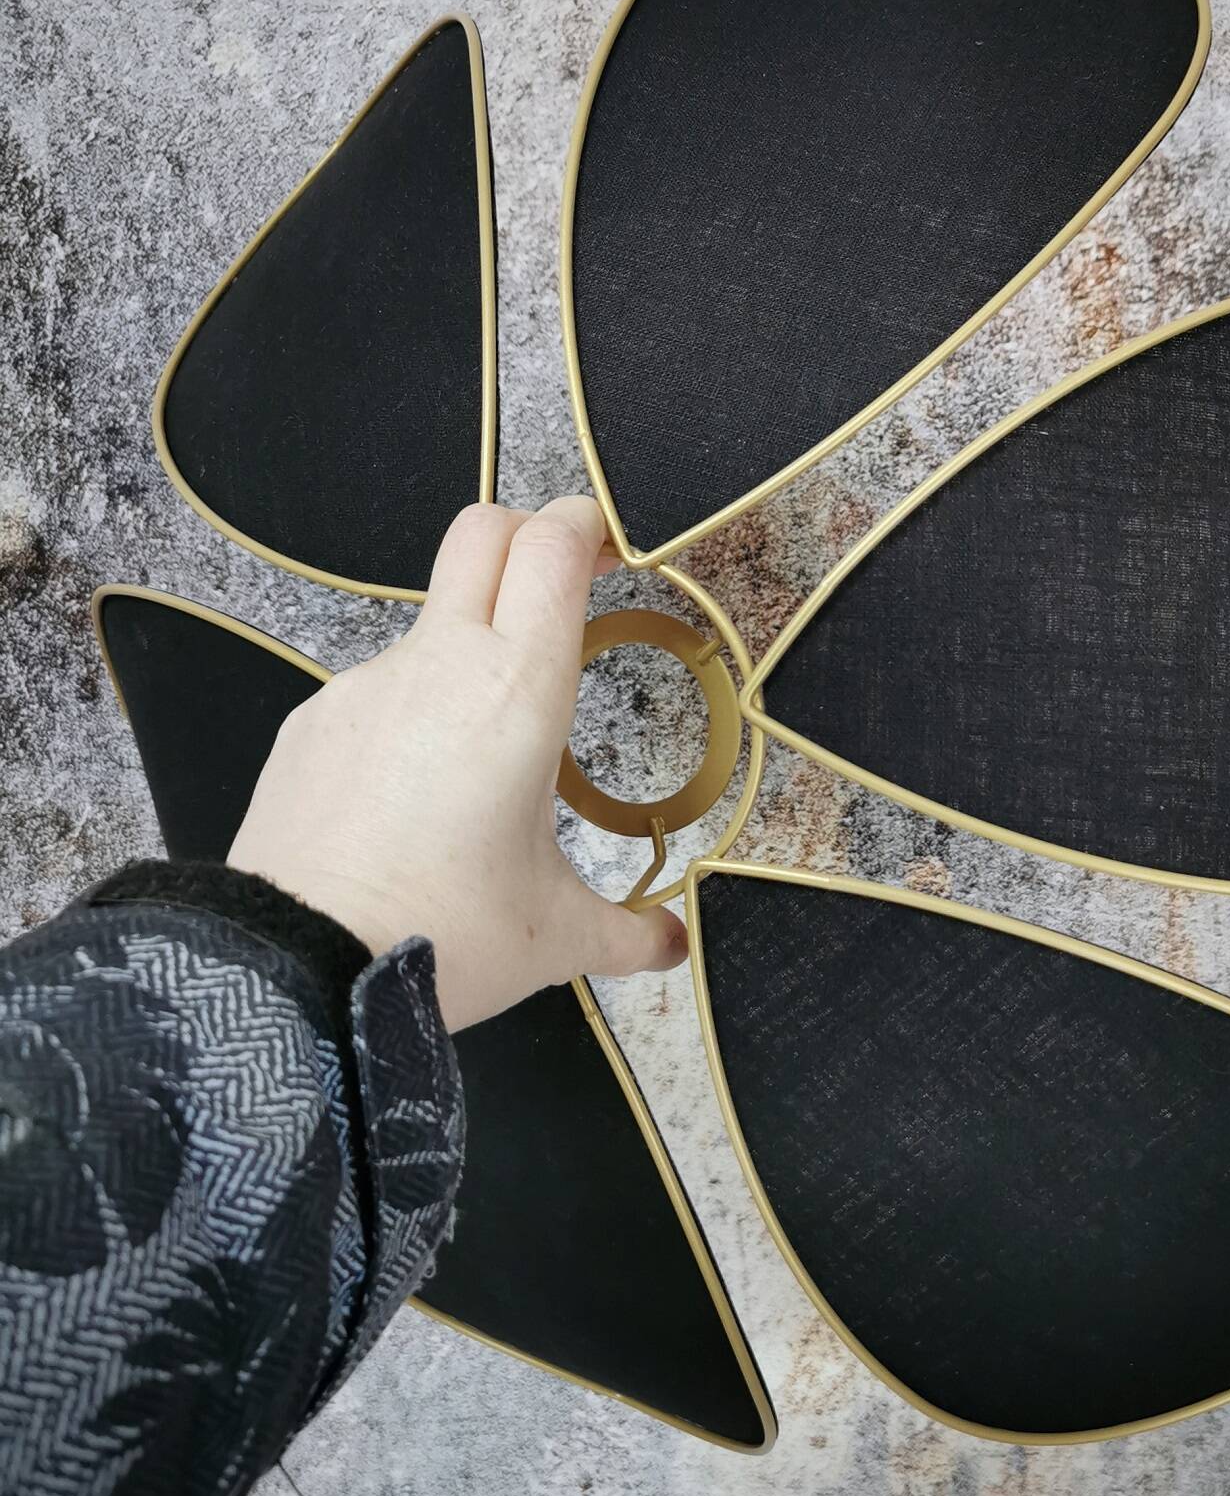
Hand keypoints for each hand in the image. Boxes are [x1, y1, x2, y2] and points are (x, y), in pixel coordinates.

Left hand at [227, 497, 686, 1030]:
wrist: (291, 969)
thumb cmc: (440, 936)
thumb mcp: (555, 938)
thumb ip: (628, 934)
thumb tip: (672, 945)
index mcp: (519, 692)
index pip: (553, 548)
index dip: (589, 526)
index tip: (614, 548)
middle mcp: (440, 665)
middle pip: (483, 532)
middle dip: (531, 535)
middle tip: (566, 584)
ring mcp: (366, 685)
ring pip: (432, 621)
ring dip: (473, 647)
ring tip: (488, 753)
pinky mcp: (314, 719)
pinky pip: (380, 689)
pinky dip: (414, 714)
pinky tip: (414, 797)